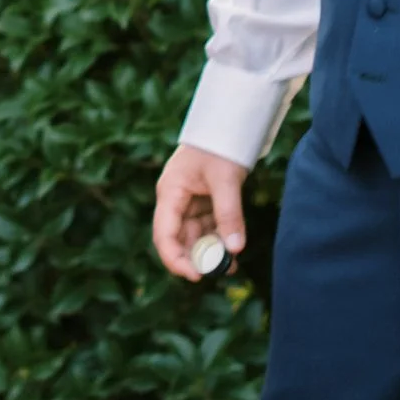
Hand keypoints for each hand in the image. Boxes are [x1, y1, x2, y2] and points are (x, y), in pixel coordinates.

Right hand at [154, 144, 246, 285]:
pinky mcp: (204, 203)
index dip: (175, 259)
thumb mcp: (225, 179)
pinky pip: (209, 229)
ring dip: (210, 252)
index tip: (195, 276)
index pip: (164, 234)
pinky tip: (233, 254)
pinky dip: (220, 241)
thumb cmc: (220, 144)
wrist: (229, 123)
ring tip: (229, 267)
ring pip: (195, 237)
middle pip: (179, 239)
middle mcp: (175, 201)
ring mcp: (190, 203)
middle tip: (216, 273)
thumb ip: (229, 213)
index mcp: (170, 192)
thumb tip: (235, 248)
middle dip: (196, 258)